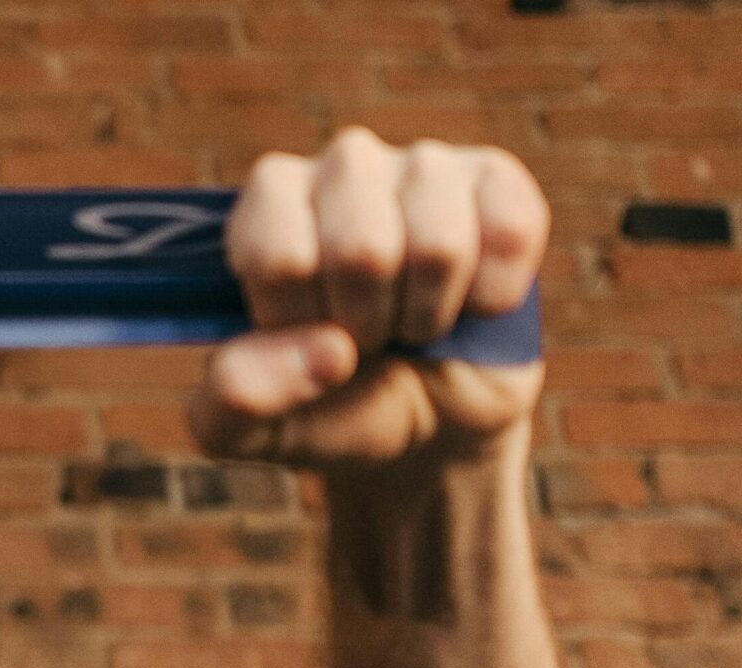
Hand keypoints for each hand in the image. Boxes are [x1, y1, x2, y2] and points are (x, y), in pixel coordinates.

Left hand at [185, 128, 547, 474]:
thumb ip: (233, 399)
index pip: (278, 256)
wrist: (425, 425)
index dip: (299, 324)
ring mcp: (423, 165)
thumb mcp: (253, 429)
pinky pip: (508, 232)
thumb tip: (325, 351)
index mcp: (268, 206)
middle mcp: (342, 166)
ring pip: (439, 245)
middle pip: (361, 249)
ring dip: (428, 316)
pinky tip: (470, 303)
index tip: (307, 339)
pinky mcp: (497, 179)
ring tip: (412, 323)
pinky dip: (490, 298)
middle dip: (368, 324)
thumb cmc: (328, 407)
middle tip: (365, 336)